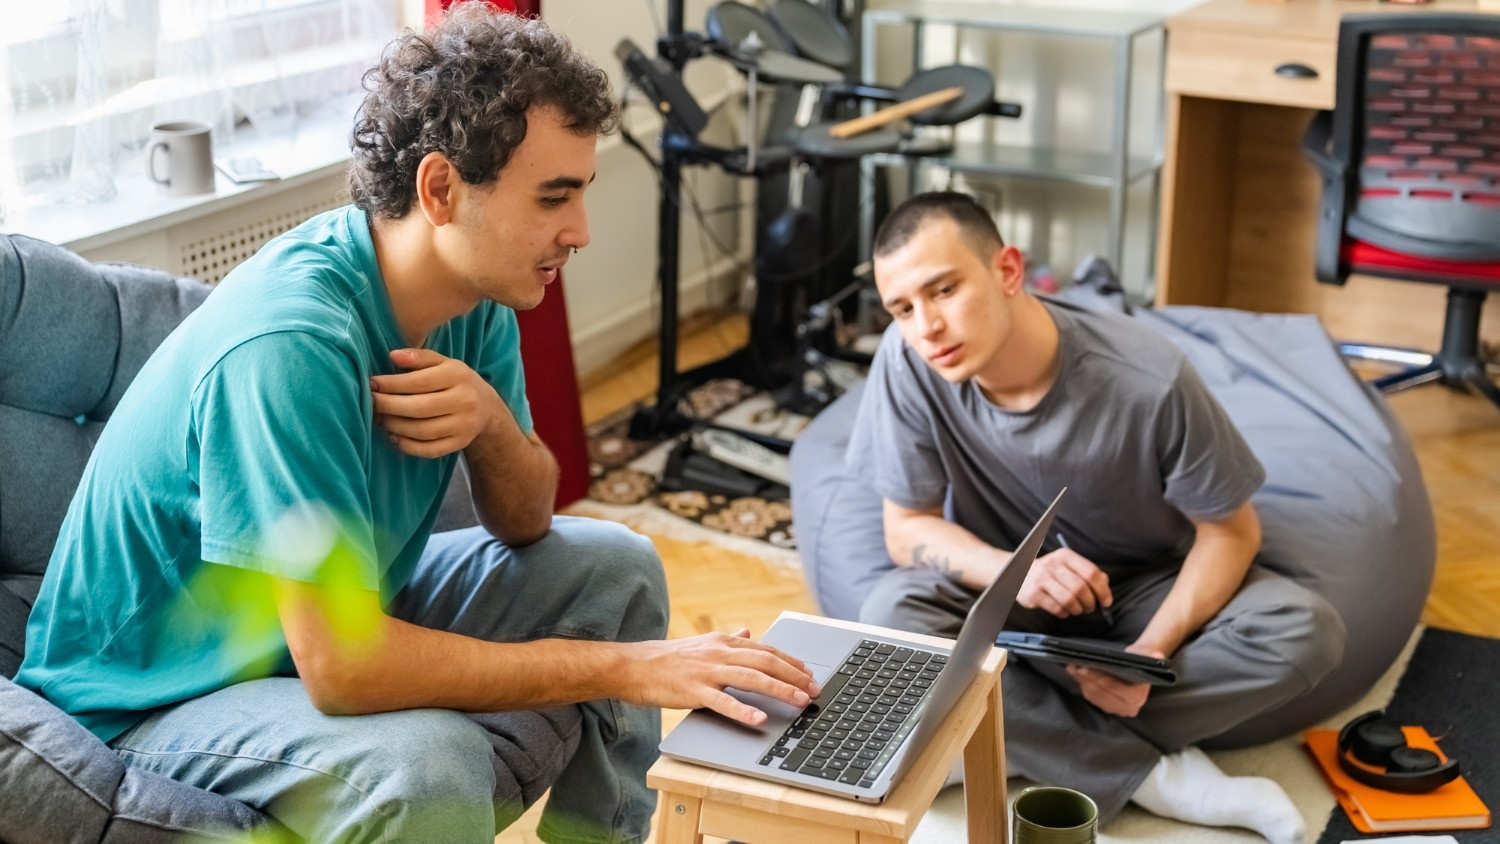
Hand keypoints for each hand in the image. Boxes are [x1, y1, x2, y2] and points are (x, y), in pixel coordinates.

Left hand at [371, 348, 500, 457]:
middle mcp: (464, 401)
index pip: (419, 382)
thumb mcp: (443, 363)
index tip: (372, 384)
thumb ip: (419, 358)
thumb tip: (393, 356)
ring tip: (380, 418)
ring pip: (422, 430)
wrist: (485, 407)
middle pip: (419, 408)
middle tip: (372, 403)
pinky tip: (393, 436)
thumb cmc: (455, 381)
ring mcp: (464, 425)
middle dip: (389, 406)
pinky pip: (429, 450)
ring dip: (395, 426)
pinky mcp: (460, 443)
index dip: (391, 384)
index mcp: (458, 376)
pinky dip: (407, 446)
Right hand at [623, 628, 820, 726]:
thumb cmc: (668, 659)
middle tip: (814, 689)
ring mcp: (707, 671)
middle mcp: (719, 652)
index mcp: (723, 641)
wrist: (633, 665)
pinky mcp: (693, 691)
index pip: (765, 649)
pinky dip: (744, 711)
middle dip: (794, 675)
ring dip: (780, 689)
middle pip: (765, 662)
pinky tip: (760, 719)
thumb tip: (750, 631)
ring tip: (800, 701)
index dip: (790, 661)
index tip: (809, 672)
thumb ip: (729, 639)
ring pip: (751, 678)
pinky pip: (723, 702)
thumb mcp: (703, 644)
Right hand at [1018, 548, 1112, 617]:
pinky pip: (1056, 608)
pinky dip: (1065, 613)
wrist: (1018, 573)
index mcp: (1065, 556)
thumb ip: (1087, 573)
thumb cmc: (1049, 572)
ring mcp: (1041, 579)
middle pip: (1081, 587)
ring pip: (1069, 599)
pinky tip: (1064, 610)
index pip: (1091, 572)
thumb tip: (1105, 584)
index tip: (1106, 601)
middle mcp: (1052, 565)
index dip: (1102, 589)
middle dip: (1090, 602)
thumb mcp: (1067, 566)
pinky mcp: (1033, 594)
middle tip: (1091, 608)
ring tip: (1078, 610)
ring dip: (1078, 609)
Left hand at [1065, 644, 1164, 717]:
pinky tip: (1075, 674)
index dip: (1098, 678)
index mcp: (1138, 698)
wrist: (1139, 668)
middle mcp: (1127, 707)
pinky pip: (1091, 696)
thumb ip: (1150, 655)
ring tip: (1072, 668)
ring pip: (1094, 695)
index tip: (1085, 668)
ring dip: (1081, 681)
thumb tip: (1157, 655)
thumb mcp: (1146, 655)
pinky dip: (1082, 684)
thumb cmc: (1141, 660)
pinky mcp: (1105, 706)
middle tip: (1074, 666)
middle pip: (1102, 693)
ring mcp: (1115, 709)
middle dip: (1086, 679)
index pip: (1114, 689)